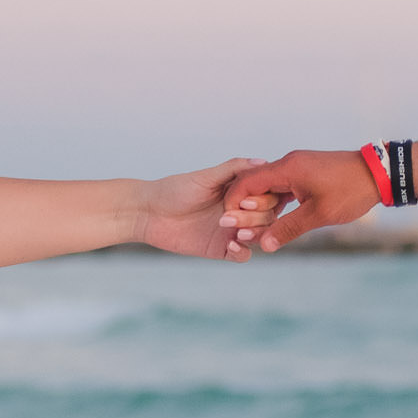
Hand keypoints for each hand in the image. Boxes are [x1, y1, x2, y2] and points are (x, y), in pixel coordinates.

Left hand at [139, 159, 277, 259]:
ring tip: (237, 232)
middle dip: (256, 217)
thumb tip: (264, 161)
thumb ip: (234, 169)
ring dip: (253, 234)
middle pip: (268, 217)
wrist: (149, 213)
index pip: (269, 195)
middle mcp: (240, 210)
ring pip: (260, 236)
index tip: (249, 199)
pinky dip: (243, 251)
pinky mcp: (221, 249)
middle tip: (232, 215)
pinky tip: (232, 245)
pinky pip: (243, 255)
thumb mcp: (205, 177)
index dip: (266, 198)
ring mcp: (232, 230)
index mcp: (240, 190)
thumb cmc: (174, 190)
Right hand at [219, 150, 380, 252]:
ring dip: (259, 208)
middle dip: (243, 209)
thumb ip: (287, 229)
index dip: (233, 203)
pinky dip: (274, 204)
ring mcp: (297, 168)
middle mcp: (288, 164)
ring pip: (267, 188)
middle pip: (253, 185)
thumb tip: (262, 246)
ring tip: (254, 231)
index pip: (246, 182)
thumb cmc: (350, 191)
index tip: (229, 224)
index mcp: (287, 168)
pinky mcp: (305, 174)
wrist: (379, 174)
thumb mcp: (318, 215)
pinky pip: (281, 188)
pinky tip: (272, 221)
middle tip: (238, 232)